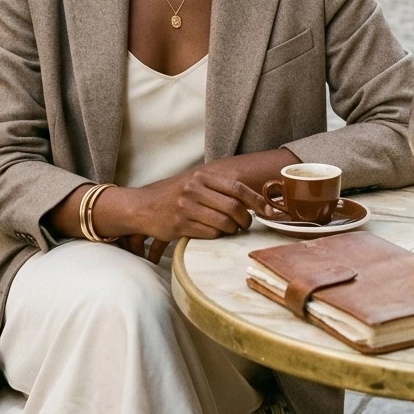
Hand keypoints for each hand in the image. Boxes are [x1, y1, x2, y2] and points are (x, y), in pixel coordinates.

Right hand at [117, 165, 268, 258]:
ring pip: (224, 223)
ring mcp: (186, 207)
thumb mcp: (195, 183)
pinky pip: (210, 234)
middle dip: (246, 219)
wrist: (143, 206)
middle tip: (246, 224)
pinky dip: (217, 236)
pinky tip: (213, 232)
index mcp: (202, 177)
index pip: (237, 188)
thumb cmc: (174, 195)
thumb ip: (219, 188)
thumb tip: (251, 199)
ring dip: (232, 230)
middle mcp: (194, 189)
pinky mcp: (180, 225)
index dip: (257, 201)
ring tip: (231, 229)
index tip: (270, 211)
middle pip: (234, 207)